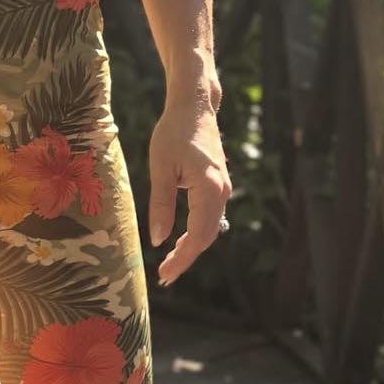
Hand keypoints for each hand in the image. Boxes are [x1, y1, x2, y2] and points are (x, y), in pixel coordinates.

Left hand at [147, 96, 232, 285]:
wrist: (194, 107)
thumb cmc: (173, 132)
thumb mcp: (160, 168)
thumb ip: (161, 204)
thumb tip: (159, 240)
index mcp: (210, 189)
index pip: (198, 236)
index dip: (182, 259)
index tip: (164, 275)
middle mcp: (223, 191)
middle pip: (207, 236)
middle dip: (186, 258)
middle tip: (164, 276)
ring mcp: (224, 188)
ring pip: (210, 227)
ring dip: (191, 246)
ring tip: (170, 263)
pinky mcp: (220, 184)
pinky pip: (210, 216)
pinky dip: (196, 232)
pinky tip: (180, 239)